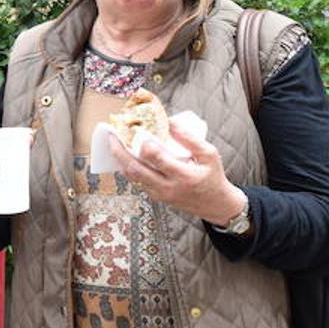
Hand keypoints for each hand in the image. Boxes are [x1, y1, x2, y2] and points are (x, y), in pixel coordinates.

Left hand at [109, 119, 245, 225]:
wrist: (215, 205)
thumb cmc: (213, 176)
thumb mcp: (210, 155)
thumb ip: (190, 139)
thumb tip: (171, 122)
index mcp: (184, 176)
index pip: (157, 159)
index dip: (145, 145)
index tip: (138, 132)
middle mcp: (169, 187)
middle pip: (136, 169)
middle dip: (120, 151)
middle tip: (112, 136)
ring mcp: (160, 194)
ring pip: (133, 176)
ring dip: (121, 159)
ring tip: (114, 143)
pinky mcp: (156, 197)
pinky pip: (137, 181)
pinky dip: (129, 167)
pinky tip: (125, 155)